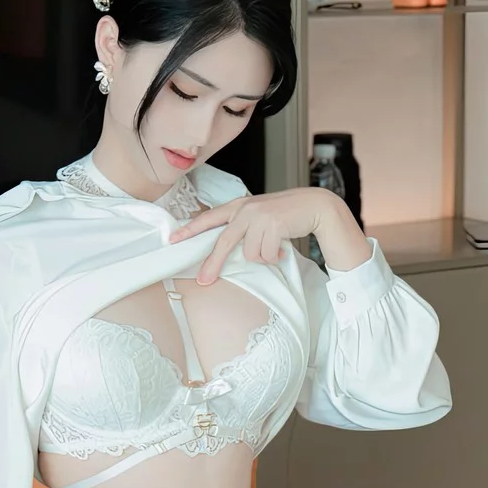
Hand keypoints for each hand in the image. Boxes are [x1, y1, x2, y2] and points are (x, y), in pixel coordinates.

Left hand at [169, 188, 339, 284]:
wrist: (314, 206)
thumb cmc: (285, 216)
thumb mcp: (259, 217)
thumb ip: (241, 228)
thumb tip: (224, 250)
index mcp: (239, 206)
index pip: (209, 218)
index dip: (190, 230)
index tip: (173, 240)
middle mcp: (246, 208)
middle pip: (223, 242)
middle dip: (214, 264)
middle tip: (204, 281)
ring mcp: (259, 215)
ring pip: (250, 253)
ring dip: (263, 256)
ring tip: (274, 247)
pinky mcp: (273, 223)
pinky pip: (265, 254)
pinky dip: (274, 256)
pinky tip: (282, 246)